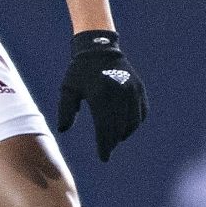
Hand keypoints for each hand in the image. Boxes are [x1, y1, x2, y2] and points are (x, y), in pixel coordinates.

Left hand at [54, 30, 147, 160]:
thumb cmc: (80, 72)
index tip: (103, 158)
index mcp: (100, 95)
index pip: (105, 128)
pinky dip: (135, 123)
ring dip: (124, 134)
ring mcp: (132, 90)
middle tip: (107, 149)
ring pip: (133, 122)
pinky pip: (141, 112)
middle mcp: (119, 93)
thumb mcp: (68, 89)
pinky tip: (125, 127)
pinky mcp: (139, 88)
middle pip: (119, 128)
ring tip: (115, 139)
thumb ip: (65, 110)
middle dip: (113, 142)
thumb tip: (63, 130)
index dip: (105, 145)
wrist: (99, 48)